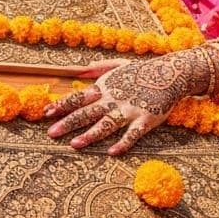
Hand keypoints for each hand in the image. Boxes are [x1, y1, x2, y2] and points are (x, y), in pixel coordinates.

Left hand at [43, 45, 212, 154]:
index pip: (78, 97)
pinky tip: (112, 152)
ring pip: (106, 124)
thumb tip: (78, 70)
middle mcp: (114, 99)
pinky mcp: (146, 119)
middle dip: (68, 123)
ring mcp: (129, 109)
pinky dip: (123, 143)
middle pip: (87, 112)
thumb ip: (98, 69)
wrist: (172, 73)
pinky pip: (133, 133)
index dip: (62, 105)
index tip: (45, 113)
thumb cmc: (142, 71)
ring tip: (74, 144)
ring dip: (90, 135)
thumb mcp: (118, 65)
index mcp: (105, 87)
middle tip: (51, 133)